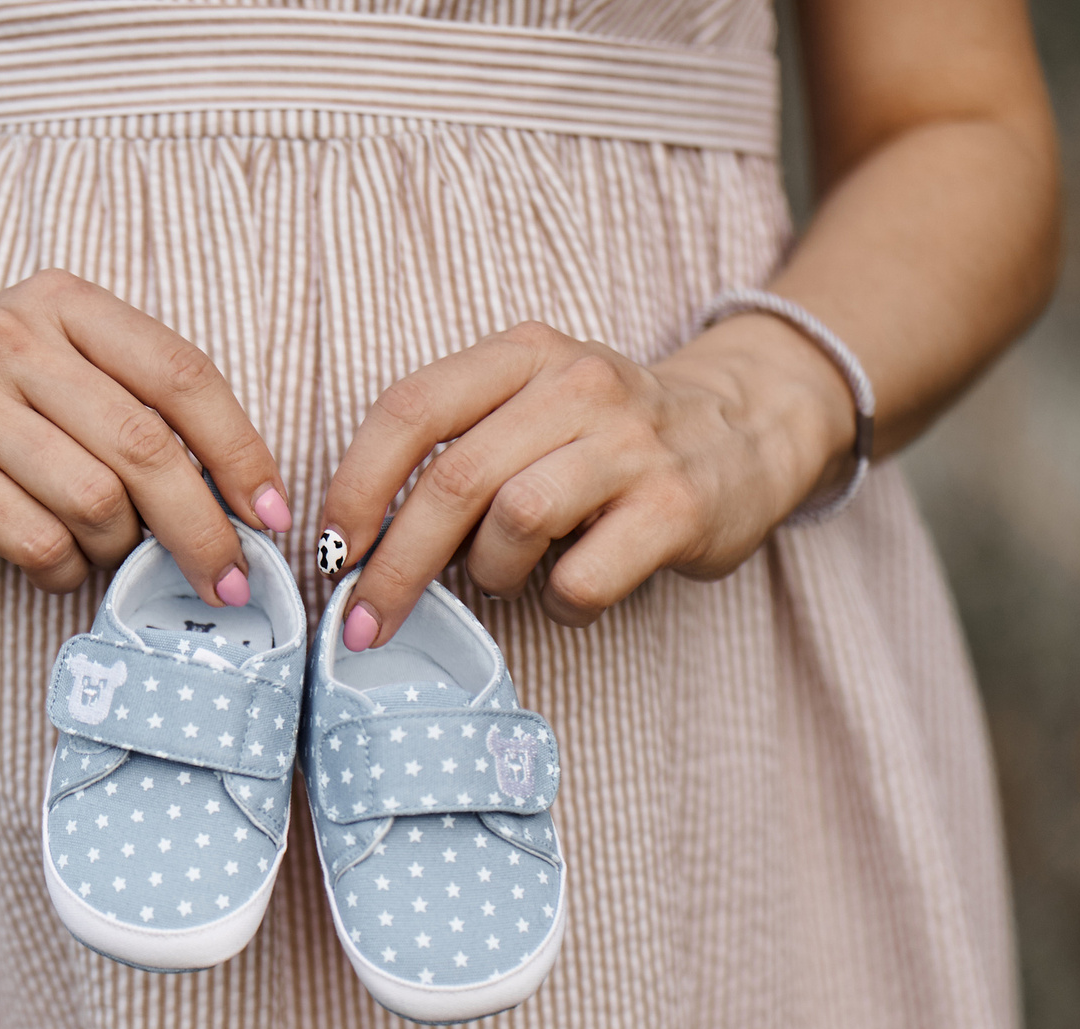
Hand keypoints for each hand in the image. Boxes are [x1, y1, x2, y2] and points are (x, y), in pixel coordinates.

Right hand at [0, 269, 294, 602]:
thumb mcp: (46, 356)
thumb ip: (128, 401)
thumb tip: (231, 497)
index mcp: (64, 304)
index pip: (182, 375)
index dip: (241, 452)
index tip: (272, 515)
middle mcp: (15, 340)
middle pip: (147, 448)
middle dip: (203, 529)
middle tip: (228, 582)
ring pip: (96, 500)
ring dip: (121, 551)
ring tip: (110, 557)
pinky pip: (36, 540)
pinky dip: (64, 569)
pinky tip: (56, 564)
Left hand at [318, 316, 856, 645]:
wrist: (749, 426)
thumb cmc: (608, 437)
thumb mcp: (532, 407)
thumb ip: (455, 450)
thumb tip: (354, 547)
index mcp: (524, 353)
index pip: (410, 408)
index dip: (355, 487)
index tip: (330, 551)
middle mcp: (579, 384)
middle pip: (453, 480)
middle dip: (394, 567)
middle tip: (365, 626)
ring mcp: (634, 445)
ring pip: (514, 522)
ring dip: (489, 574)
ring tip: (507, 577)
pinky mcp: (677, 509)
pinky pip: (580, 581)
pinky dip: (558, 606)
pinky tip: (571, 592)